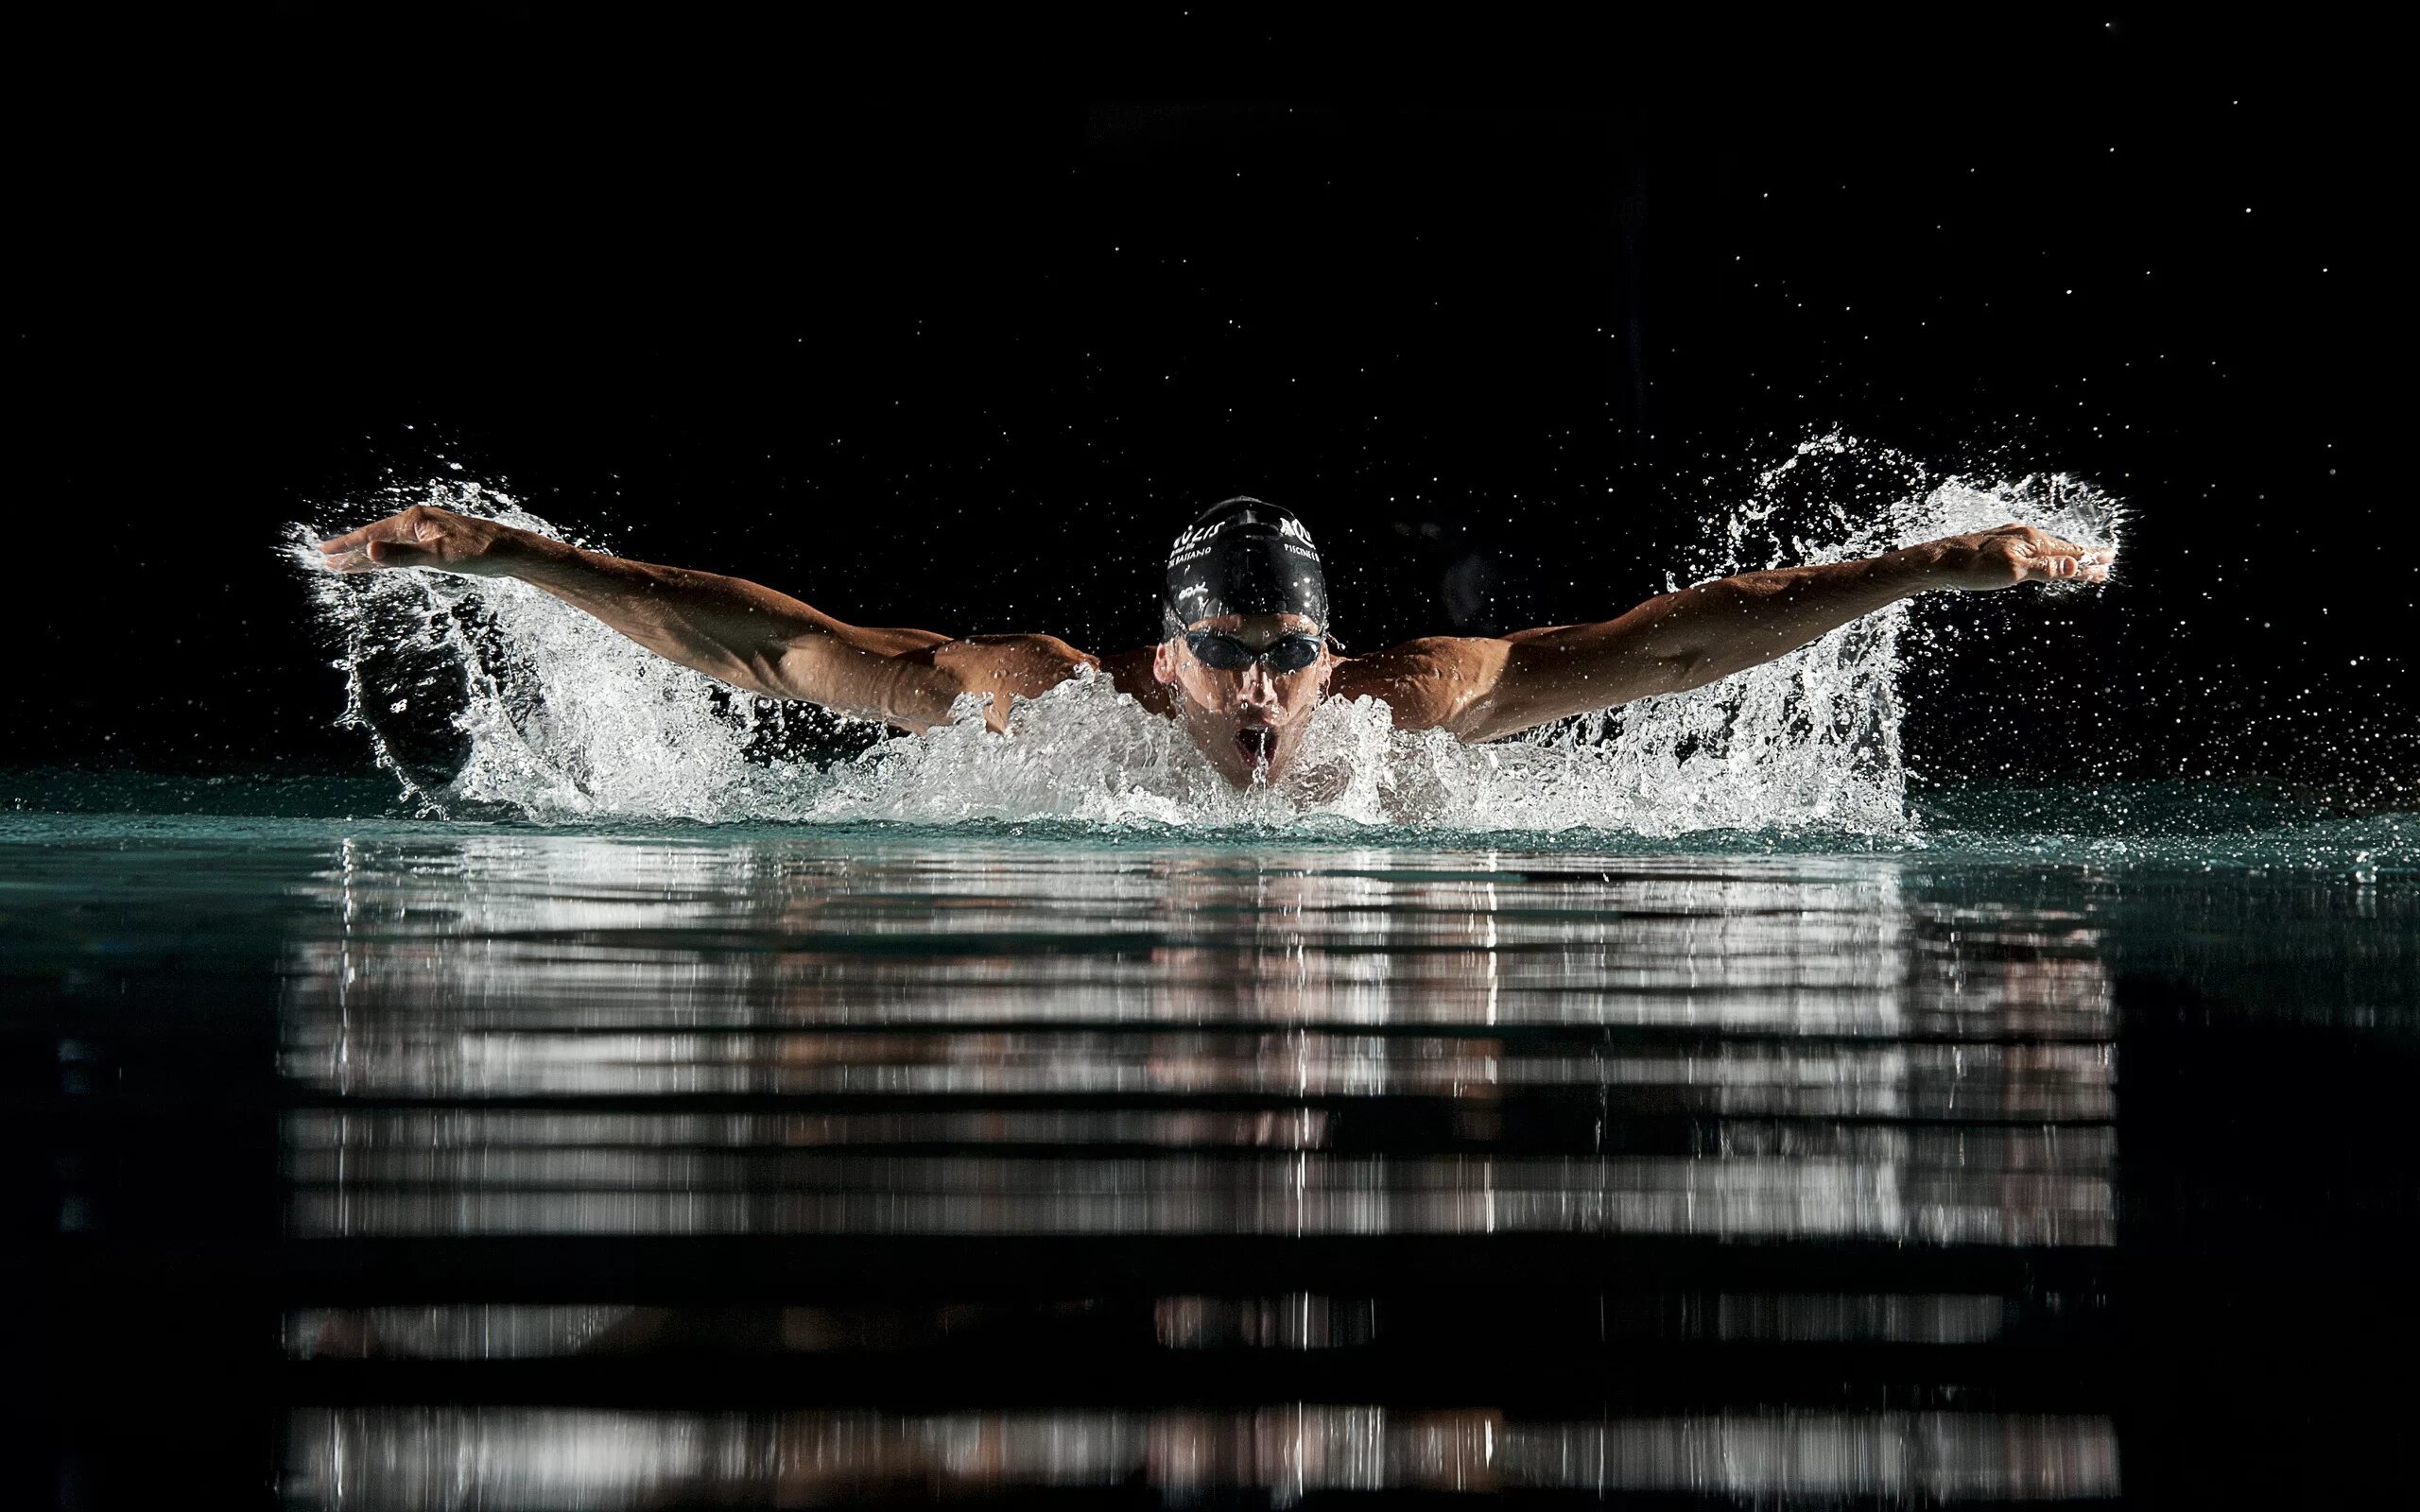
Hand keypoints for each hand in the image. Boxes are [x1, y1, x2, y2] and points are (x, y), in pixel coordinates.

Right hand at [318, 505, 532, 577]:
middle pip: (377, 540)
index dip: (347, 545)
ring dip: (368, 558)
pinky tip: (379, 565)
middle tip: (327, 564)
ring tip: (345, 567)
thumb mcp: (438, 556)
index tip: (324, 553)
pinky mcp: (436, 545)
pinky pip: (402, 552)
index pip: (372, 535)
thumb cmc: (478, 552)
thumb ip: (402, 556)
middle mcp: (417, 523)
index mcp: (414, 521)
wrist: (509, 551)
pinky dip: (388, 559)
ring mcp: (426, 533)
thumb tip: (370, 551)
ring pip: (389, 547)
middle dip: (352, 553)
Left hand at [1908, 522, 2114, 590]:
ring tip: (2079, 563)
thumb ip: (2045, 568)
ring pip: (2046, 547)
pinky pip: (2031, 549)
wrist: (1936, 563)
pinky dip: (2045, 555)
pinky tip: (2041, 558)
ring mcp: (2009, 538)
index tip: (2110, 560)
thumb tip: (2076, 564)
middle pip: (2061, 547)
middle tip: (2105, 562)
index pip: (2070, 551)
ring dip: (2065, 556)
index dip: (2091, 558)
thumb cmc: (1972, 569)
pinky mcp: (1996, 544)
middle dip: (2084, 556)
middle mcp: (2023, 534)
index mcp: (2032, 540)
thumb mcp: (2012, 571)